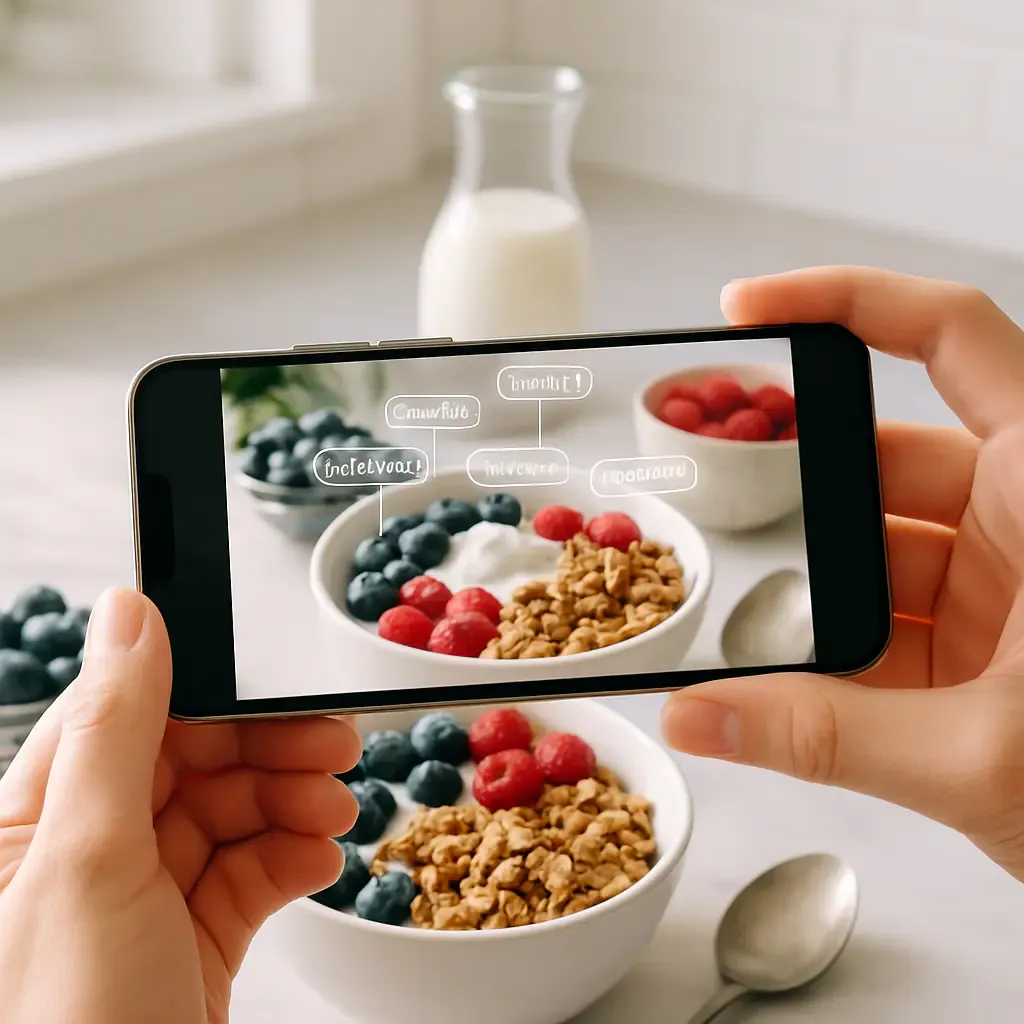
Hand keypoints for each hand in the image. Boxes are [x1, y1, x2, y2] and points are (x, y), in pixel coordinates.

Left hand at [0, 587, 359, 1023]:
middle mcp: (86, 856)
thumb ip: (115, 729)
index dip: (209, 697)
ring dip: (292, 804)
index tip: (277, 687)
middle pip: (193, 761)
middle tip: (332, 749)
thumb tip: (131, 614)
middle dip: (268, 752)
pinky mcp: (193, 941)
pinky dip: (294, 858)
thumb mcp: (88, 864)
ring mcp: (144, 901)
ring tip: (334, 814)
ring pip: (232, 813)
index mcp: (32, 824)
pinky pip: (251, 873)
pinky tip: (320, 860)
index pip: (129, 717)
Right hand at [662, 267, 1023, 880]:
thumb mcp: (983, 757)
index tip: (748, 309)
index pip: (950, 336)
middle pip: (888, 457)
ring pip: (881, 552)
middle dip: (807, 496)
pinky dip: (840, 655)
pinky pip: (891, 622)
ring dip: (820, 595)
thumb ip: (826, 736)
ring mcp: (1007, 583)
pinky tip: (799, 687)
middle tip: (732, 522)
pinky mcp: (987, 644)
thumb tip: (696, 716)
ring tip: (764, 637)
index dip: (846, 298)